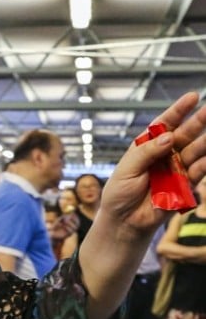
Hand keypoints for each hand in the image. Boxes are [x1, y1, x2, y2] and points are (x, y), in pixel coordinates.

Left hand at [105, 92, 205, 235]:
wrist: (123, 221)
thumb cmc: (119, 193)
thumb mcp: (126, 170)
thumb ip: (146, 153)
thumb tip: (169, 137)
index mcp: (148, 146)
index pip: (164, 125)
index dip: (178, 110)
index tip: (193, 96)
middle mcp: (165, 154)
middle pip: (185, 134)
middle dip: (199, 122)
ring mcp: (177, 169)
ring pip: (196, 151)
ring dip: (205, 142)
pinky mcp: (184, 186)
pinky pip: (197, 173)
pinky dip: (203, 165)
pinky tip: (205, 159)